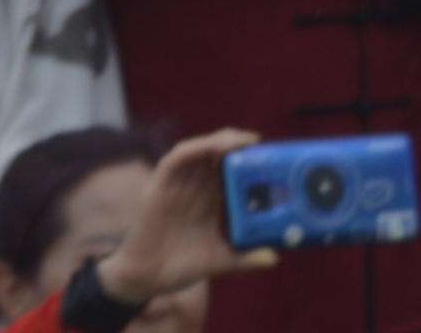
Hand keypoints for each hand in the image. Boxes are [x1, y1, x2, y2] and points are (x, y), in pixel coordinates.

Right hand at [98, 129, 281, 307]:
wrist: (146, 279)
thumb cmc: (181, 266)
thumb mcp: (218, 259)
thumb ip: (244, 258)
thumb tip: (274, 258)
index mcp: (209, 199)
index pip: (230, 169)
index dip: (249, 159)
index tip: (272, 158)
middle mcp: (194, 186)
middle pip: (216, 153)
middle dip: (237, 144)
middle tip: (257, 143)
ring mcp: (177, 184)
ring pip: (199, 150)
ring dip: (219, 141)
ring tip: (241, 141)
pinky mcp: (159, 185)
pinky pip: (176, 159)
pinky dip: (195, 149)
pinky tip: (212, 148)